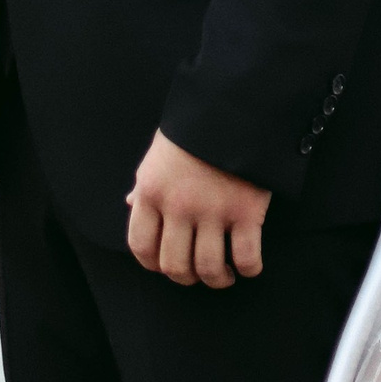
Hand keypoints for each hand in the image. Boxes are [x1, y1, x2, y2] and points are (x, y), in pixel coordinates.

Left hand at [127, 130, 270, 288]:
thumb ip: (146, 183)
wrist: (234, 102)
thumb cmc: (194, 127)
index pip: (141, 246)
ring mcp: (213, 210)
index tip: (164, 265)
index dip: (152, 264)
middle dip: (187, 277)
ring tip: (225, 274)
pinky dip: (249, 269)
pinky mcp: (246, 211)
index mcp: (152, 191)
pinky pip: (246, 257)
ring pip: (209, 269)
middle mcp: (178, 206)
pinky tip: (248, 264)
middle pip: (175, 266)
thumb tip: (131, 203)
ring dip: (218, 279)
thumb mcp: (159, 152)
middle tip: (198, 272)